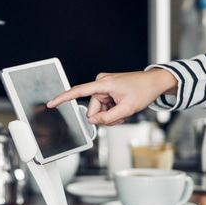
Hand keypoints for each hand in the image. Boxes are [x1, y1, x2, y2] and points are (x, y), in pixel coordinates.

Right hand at [46, 69, 176, 125]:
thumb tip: (93, 121)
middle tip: (120, 114)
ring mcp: (103, 87)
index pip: (78, 92)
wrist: (154, 83)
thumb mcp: (127, 109)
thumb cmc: (143, 91)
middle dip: (104, 116)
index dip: (63, 98)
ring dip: (111, 114)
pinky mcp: (107, 90)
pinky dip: (113, 111)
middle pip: (93, 109)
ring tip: (124, 109)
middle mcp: (100, 83)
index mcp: (103, 84)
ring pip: (99, 110)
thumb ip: (108, 118)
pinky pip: (104, 107)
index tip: (51, 103)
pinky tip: (122, 106)